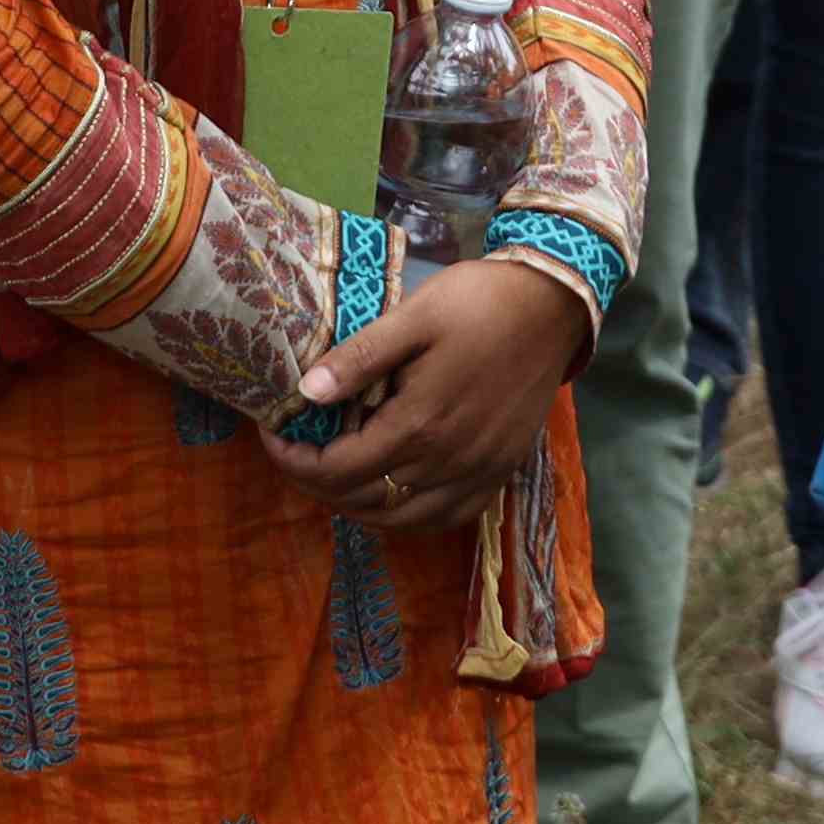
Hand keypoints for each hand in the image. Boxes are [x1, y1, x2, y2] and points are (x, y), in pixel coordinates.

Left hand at [286, 253, 597, 529]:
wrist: (551, 306)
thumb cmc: (477, 303)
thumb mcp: (412, 316)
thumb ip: (359, 358)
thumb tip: (305, 394)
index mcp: (419, 425)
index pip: (337, 470)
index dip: (294, 460)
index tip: (272, 434)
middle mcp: (447, 463)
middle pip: (363, 502)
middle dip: (317, 483)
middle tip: (296, 452)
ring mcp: (478, 473)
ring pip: (402, 521)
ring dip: (358, 506)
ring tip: (334, 475)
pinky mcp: (500, 472)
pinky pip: (446, 519)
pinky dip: (408, 518)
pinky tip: (392, 495)